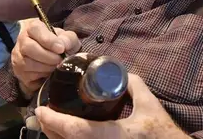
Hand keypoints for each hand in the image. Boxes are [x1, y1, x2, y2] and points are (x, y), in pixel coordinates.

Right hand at [12, 19, 80, 96]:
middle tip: (59, 60)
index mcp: (33, 28)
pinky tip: (48, 73)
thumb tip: (62, 46)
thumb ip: (68, 39)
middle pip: (28, 47)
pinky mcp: (19, 73)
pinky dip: (41, 76)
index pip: (35, 29)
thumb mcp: (68, 39)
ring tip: (55, 66)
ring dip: (46, 67)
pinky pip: (28, 76)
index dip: (48, 40)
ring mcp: (18, 57)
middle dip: (48, 56)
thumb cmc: (60, 45)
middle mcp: (22, 40)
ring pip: (27, 63)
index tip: (61, 49)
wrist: (54, 59)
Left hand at [35, 74, 187, 138]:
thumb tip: (117, 71)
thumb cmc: (161, 131)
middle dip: (49, 129)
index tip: (41, 109)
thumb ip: (132, 83)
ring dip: (56, 137)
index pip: (76, 130)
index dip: (55, 120)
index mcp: (112, 135)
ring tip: (50, 122)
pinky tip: (65, 134)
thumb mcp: (149, 104)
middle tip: (42, 113)